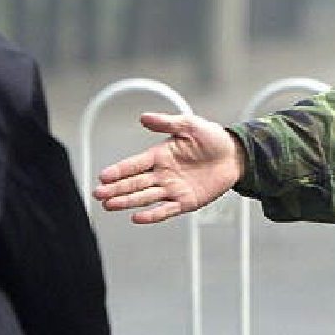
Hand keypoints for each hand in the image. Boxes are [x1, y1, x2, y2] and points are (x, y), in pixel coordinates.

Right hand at [93, 113, 244, 223]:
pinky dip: (152, 215)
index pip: (134, 164)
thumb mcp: (190, 125)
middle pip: (134, 183)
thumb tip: (143, 117)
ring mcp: (173, 189)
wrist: (236, 155)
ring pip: (145, 197)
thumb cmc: (212, 138)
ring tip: (110, 205)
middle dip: (115, 189)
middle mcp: (162, 174)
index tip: (103, 176)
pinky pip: (166, 210)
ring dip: (127, 202)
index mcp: (160, 155)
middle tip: (97, 194)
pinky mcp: (186, 202)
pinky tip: (137, 217)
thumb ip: (168, 122)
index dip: (119, 170)